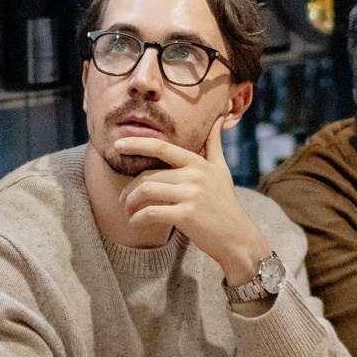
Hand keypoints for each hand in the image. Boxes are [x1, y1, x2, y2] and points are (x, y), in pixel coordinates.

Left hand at [117, 113, 274, 284]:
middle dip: (129, 189)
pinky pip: (151, 213)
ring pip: (146, 191)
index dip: (137, 143)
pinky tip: (134, 223)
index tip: (117, 144)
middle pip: (148, 175)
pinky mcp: (187, 215)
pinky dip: (138, 218)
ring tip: (128, 211)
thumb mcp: (222, 170)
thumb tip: (219, 119)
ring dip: (130, 203)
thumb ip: (214, 145)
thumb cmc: (226, 203)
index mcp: (198, 163)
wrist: (238, 237)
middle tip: (123, 200)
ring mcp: (191, 195)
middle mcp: (194, 175)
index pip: (162, 147)